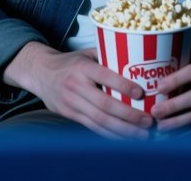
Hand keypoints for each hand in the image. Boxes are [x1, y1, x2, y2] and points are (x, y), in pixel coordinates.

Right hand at [3, 41, 154, 138]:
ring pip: (100, 121)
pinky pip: (93, 127)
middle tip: (148, 121)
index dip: (123, 85)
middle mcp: (76, 86)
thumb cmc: (72, 62)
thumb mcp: (87, 54)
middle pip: (105, 105)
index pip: (104, 76)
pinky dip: (110, 134)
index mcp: (83, 67)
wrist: (41, 73)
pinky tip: (125, 138)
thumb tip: (139, 60)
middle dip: (129, 116)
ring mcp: (72, 103)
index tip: (141, 93)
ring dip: (123, 130)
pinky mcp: (70, 115)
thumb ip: (108, 57)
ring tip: (142, 135)